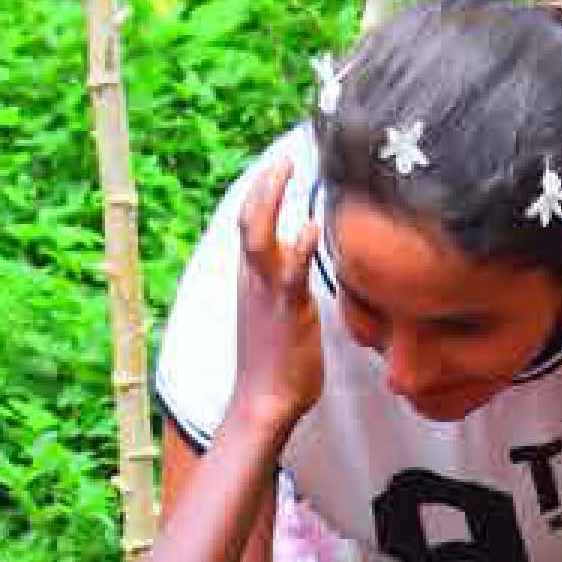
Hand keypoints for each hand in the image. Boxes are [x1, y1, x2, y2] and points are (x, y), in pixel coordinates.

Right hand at [230, 157, 323, 427]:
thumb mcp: (278, 313)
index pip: (250, 225)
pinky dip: (299, 246)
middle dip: (262, 186)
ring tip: (285, 168)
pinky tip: (313, 226)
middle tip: (281, 159)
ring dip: (270, 199)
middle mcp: (252, 279)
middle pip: (247, 219)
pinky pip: (289, 273)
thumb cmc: (276, 362)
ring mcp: (266, 293)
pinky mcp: (287, 311)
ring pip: (257, 235)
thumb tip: (302, 267)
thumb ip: (287, 285)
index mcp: (250, 278)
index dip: (261, 194)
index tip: (276, 169)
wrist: (263, 403)